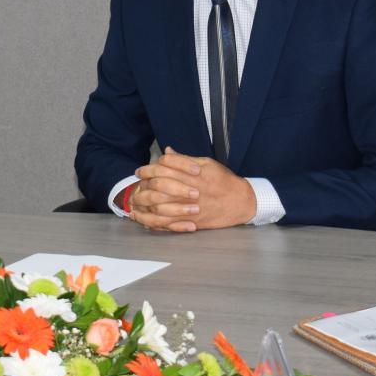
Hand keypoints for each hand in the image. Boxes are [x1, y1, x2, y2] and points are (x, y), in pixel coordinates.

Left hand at [128, 147, 255, 231]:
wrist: (240, 201)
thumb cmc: (224, 180)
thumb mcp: (207, 163)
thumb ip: (184, 159)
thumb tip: (168, 151)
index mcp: (192, 173)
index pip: (163, 168)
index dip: (148, 168)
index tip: (140, 171)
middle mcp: (189, 190)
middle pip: (158, 186)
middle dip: (143, 185)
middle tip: (136, 185)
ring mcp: (189, 207)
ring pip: (160, 206)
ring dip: (145, 203)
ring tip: (135, 201)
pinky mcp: (191, 221)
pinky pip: (168, 223)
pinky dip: (154, 221)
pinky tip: (145, 218)